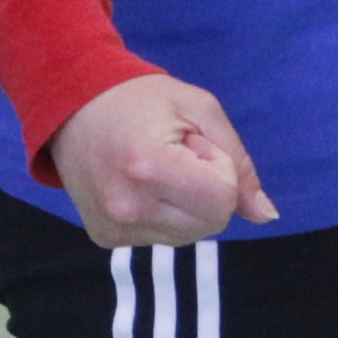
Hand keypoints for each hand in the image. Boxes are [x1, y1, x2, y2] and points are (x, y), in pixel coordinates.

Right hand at [49, 74, 278, 247]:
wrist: (71, 105)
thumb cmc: (140, 98)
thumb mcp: (200, 109)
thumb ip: (239, 161)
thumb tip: (266, 216)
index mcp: (150, 168)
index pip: (223, 200)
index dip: (219, 169)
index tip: (193, 145)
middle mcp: (128, 208)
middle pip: (211, 224)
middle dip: (207, 190)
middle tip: (175, 155)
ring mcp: (113, 229)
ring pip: (189, 235)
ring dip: (186, 205)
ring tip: (156, 170)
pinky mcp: (105, 239)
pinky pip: (161, 238)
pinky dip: (162, 215)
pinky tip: (139, 186)